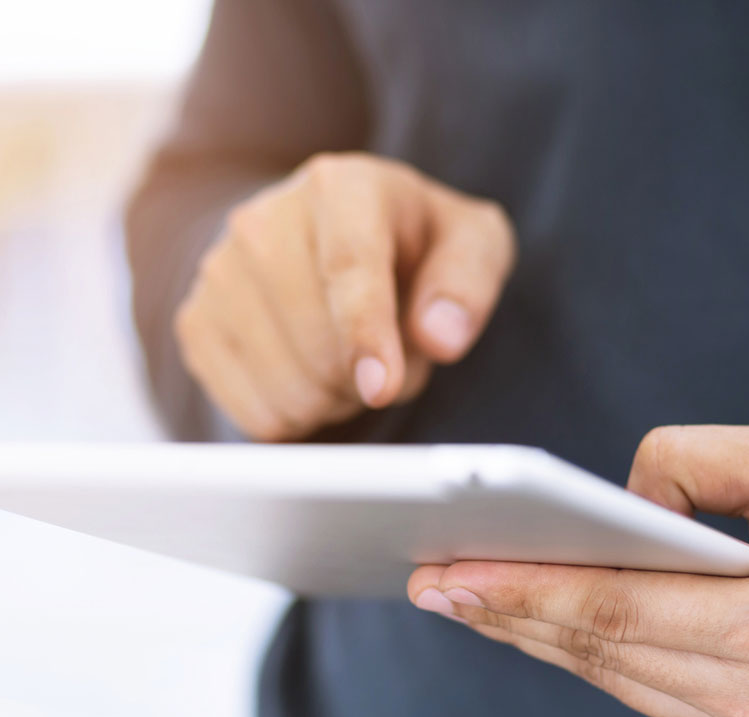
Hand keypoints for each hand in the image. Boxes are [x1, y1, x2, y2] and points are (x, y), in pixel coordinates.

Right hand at [175, 154, 516, 439]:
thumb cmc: (414, 247)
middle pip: (317, 346)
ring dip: (335, 400)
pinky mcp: (196, 323)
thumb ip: (469, 280)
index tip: (381, 388)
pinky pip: (255, 414)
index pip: (348, 267)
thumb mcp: (470, 244)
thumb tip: (439, 337)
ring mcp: (219, 272)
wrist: (328, 241)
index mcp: (341, 187)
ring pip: (287, 390)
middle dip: (368, 377)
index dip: (365, 335)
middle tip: (387, 356)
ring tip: (347, 359)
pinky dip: (295, 416)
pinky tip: (309, 373)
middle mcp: (264, 221)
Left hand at [408, 426, 748, 716]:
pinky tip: (546, 631)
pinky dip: (592, 661)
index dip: (523, 592)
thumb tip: (616, 497)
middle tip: (430, 584)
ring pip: (615, 682)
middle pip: (599, 655)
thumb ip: (695, 459)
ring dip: (539, 641)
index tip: (446, 574)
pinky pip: (646, 697)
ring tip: (472, 602)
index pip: (615, 612)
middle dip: (507, 616)